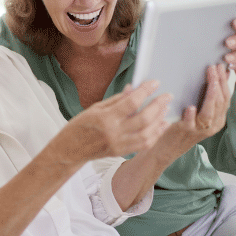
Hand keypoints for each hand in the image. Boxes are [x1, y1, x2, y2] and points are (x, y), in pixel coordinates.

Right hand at [55, 80, 171, 163]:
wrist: (69, 150)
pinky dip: (154, 135)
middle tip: (166, 96)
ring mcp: (118, 144)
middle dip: (158, 106)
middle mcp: (113, 132)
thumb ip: (116, 100)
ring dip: (159, 121)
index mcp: (105, 118)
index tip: (155, 83)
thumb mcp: (94, 108)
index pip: (131, 102)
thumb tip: (133, 89)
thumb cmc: (79, 127)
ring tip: (165, 110)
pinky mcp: (121, 152)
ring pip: (147, 134)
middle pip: (144, 118)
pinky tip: (160, 126)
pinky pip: (143, 145)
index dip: (145, 91)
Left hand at [149, 64, 230, 162]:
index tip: (221, 67)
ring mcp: (199, 129)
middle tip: (214, 67)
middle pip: (220, 102)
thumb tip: (217, 74)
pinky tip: (191, 107)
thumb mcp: (198, 110)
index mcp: (218, 118)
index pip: (225, 97)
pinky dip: (191, 115)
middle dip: (219, 83)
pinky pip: (190, 123)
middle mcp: (212, 125)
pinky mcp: (184, 132)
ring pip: (209, 112)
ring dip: (210, 94)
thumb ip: (207, 96)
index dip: (224, 81)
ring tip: (210, 81)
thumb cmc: (182, 124)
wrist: (166, 147)